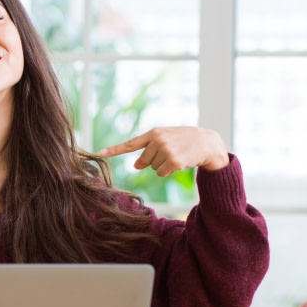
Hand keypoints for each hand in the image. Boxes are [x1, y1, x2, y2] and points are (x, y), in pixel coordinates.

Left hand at [97, 127, 229, 176]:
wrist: (206, 142)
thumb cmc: (183, 140)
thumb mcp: (165, 140)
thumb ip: (148, 150)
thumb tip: (136, 166)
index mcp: (154, 133)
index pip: (131, 143)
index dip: (114, 149)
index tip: (100, 153)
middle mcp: (158, 140)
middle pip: (144, 161)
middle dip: (155, 161)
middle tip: (170, 152)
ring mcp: (165, 150)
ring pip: (153, 168)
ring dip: (164, 166)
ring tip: (177, 155)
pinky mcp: (173, 161)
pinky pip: (161, 173)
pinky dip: (169, 171)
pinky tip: (180, 162)